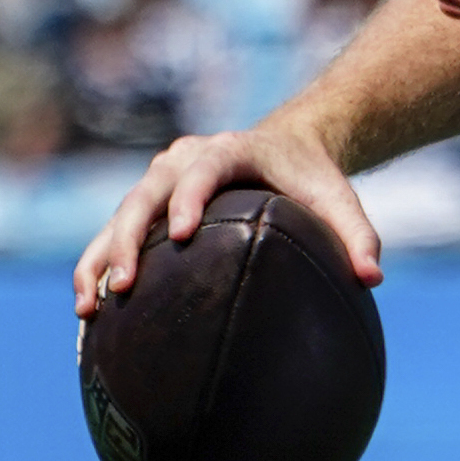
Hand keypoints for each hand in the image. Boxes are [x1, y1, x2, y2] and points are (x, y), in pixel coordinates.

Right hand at [76, 115, 382, 310]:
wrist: (287, 146)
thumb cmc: (313, 178)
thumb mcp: (339, 201)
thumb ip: (358, 235)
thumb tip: (372, 278)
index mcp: (229, 151)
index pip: (200, 170)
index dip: (187, 198)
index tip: (180, 233)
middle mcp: (184, 158)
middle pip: (144, 194)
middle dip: (128, 239)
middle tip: (124, 286)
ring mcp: (160, 177)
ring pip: (119, 215)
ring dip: (99, 259)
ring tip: (88, 308)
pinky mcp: (148, 200)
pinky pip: (115, 232)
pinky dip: (98, 265)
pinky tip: (87, 314)